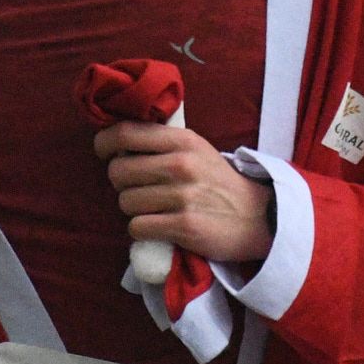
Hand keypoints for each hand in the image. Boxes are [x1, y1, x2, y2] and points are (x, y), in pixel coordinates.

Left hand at [91, 123, 273, 263]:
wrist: (259, 217)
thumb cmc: (218, 183)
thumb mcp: (197, 150)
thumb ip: (163, 142)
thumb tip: (117, 141)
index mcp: (183, 140)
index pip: (126, 133)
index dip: (104, 143)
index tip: (105, 152)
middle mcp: (181, 164)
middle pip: (118, 172)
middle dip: (121, 183)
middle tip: (137, 188)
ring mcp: (183, 196)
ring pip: (126, 202)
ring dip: (134, 209)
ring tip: (154, 209)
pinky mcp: (184, 226)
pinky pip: (138, 227)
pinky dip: (142, 230)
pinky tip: (159, 227)